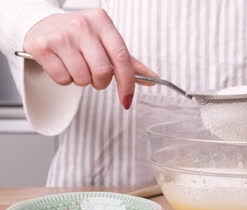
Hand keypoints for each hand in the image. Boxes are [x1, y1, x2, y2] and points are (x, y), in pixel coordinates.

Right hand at [23, 9, 156, 108]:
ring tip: (76, 66)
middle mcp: (83, 25)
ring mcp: (62, 35)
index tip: (127, 99)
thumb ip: (128, 61)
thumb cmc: (79, 36)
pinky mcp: (43, 47)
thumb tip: (152, 79)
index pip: (121, 57)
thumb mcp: (105, 41)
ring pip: (83, 78)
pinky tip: (62, 65)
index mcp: (102, 22)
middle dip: (101, 82)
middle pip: (103, 71)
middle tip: (95, 77)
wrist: (41, 25)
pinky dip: (65, 80)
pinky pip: (63, 79)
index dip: (127, 83)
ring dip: (82, 81)